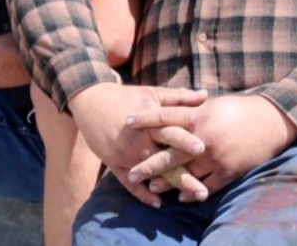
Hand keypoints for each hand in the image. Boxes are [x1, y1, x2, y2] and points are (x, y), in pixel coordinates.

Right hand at [67, 82, 207, 207]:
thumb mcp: (152, 93)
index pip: (170, 132)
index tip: (203, 149)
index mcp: (148, 122)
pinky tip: (158, 203)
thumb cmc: (126, 97)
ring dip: (168, 188)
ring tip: (187, 200)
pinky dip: (142, 194)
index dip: (186, 140)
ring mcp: (125, 155)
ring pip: (150, 175)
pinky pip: (128, 183)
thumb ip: (180, 97)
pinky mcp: (114, 164)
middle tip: (203, 191)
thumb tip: (206, 95)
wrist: (90, 101)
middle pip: (163, 160)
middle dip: (184, 176)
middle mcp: (137, 141)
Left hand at [125, 94, 296, 199]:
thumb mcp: (215, 105)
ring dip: (168, 182)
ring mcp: (217, 156)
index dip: (145, 118)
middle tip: (132, 172)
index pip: (166, 116)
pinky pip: (208, 185)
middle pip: (170, 153)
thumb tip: (174, 110)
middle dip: (150, 164)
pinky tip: (182, 196)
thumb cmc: (242, 109)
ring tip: (152, 188)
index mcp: (200, 116)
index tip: (126, 121)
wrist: (273, 121)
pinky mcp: (229, 170)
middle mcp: (205, 137)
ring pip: (187, 173)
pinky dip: (194, 191)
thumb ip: (193, 111)